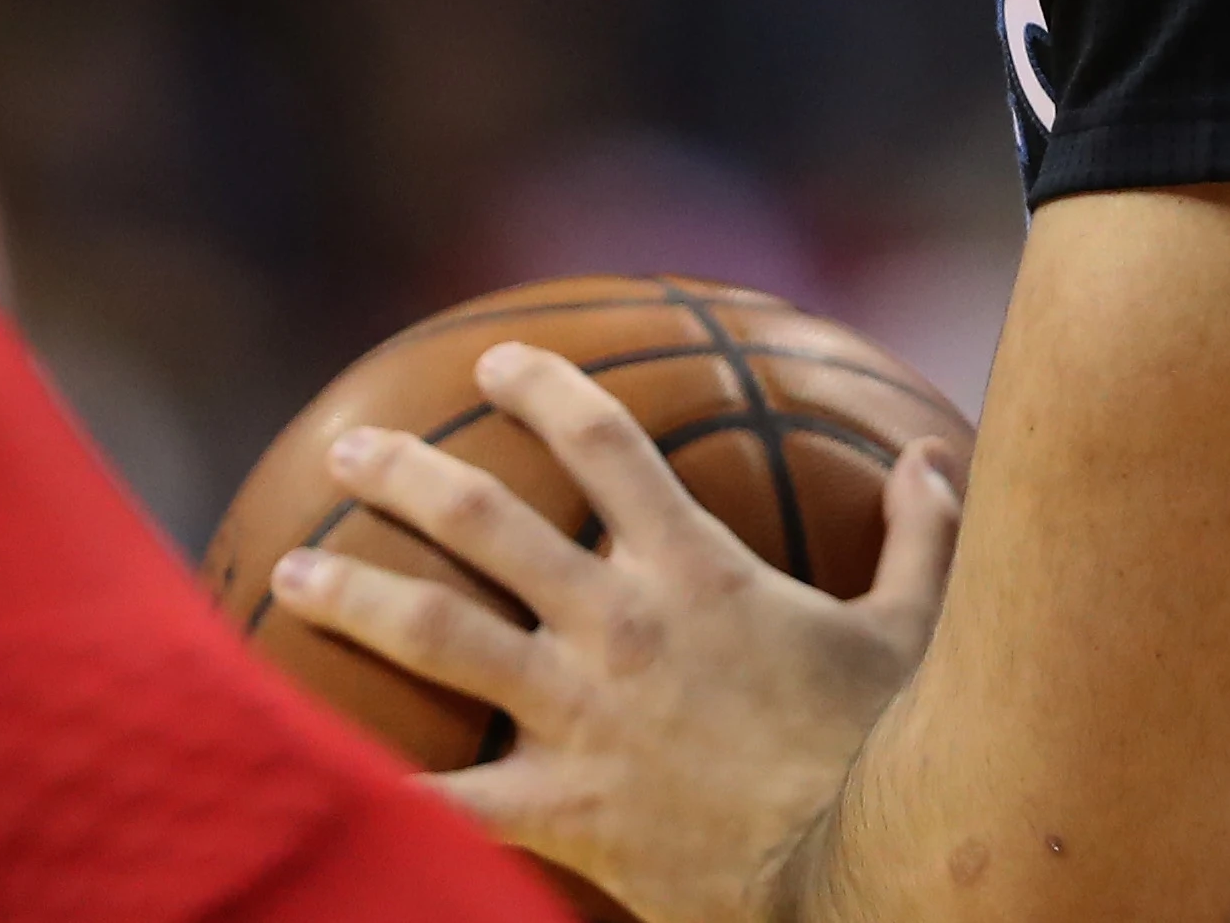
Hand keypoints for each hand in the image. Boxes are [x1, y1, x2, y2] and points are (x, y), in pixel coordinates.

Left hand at [268, 340, 965, 922]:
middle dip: (406, 475)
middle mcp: (617, 624)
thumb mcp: (918, 626)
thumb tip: (936, 458)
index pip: (605, 445)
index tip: (496, 363)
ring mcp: (579, 714)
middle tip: (350, 448)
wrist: (858, 866)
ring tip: (294, 566)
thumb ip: (922, 535)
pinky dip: (382, 782)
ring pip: (438, 634)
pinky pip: (450, 797)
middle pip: (485, 522)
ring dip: (356, 594)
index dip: (544, 391)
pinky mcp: (561, 806)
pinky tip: (317, 766)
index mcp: (694, 569)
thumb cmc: (890, 745)